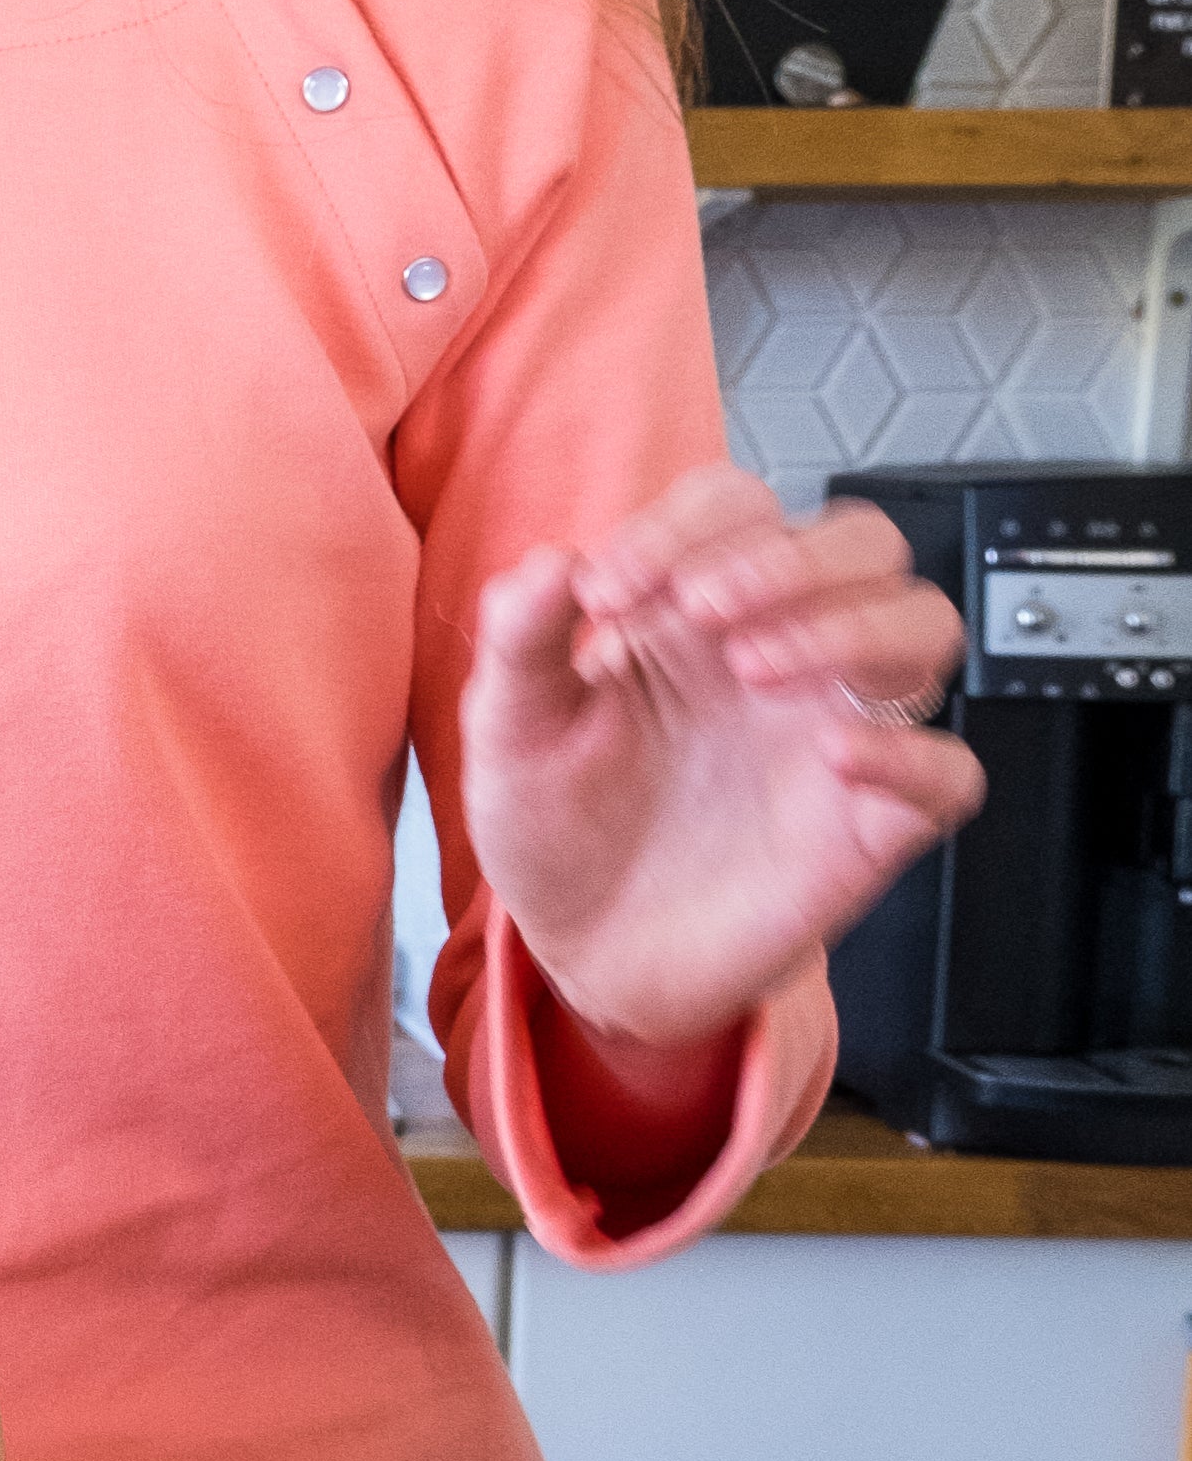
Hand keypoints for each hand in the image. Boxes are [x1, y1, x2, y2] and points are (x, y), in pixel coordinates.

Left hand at [462, 464, 982, 1047]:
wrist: (583, 952)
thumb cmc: (561, 830)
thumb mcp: (513, 734)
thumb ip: (521, 644)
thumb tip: (546, 565)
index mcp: (701, 613)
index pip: (740, 508)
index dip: (688, 525)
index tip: (610, 589)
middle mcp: (786, 653)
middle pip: (862, 544)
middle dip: (792, 557)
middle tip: (704, 608)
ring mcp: (836, 731)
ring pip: (925, 628)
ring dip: (855, 626)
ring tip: (758, 665)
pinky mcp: (870, 823)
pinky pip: (947, 772)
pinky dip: (909, 753)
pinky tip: (836, 755)